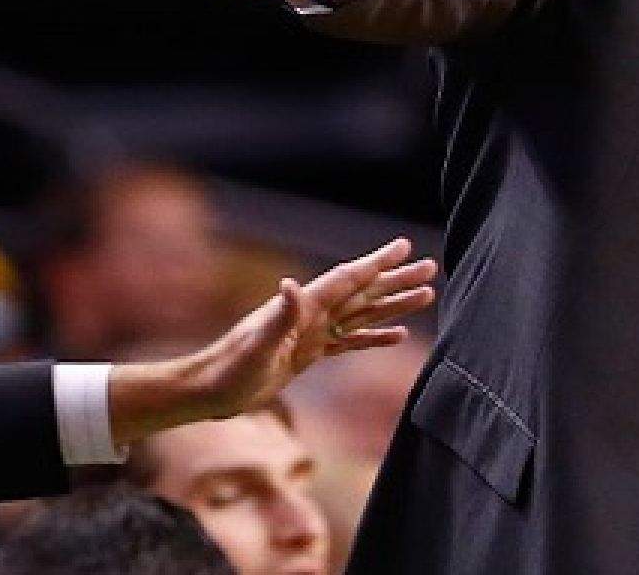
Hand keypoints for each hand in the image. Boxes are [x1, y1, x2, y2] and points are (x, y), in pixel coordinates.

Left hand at [110, 238, 437, 446]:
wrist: (207, 392)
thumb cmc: (227, 371)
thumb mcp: (254, 346)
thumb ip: (278, 316)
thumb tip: (291, 284)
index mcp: (303, 308)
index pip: (349, 280)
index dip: (377, 263)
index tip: (405, 247)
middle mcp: (312, 315)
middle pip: (364, 293)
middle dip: (397, 279)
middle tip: (432, 268)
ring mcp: (311, 334)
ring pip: (363, 315)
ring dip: (393, 304)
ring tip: (426, 296)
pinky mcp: (309, 355)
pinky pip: (350, 341)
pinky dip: (375, 336)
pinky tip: (397, 335)